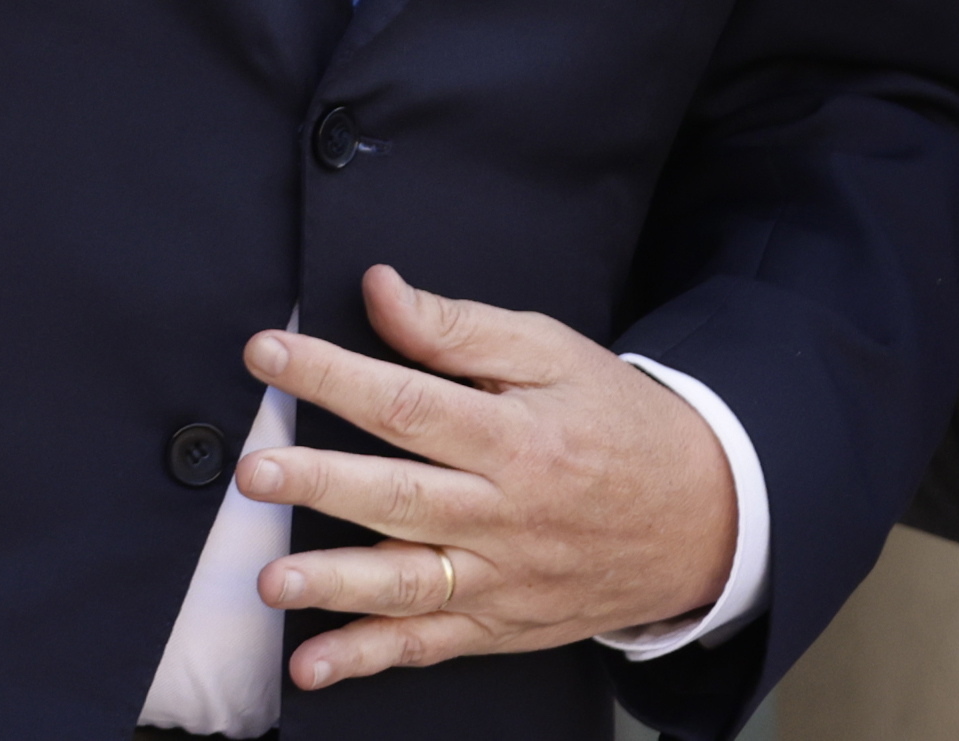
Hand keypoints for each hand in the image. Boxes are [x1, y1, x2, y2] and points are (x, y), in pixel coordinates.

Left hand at [239, 263, 739, 691]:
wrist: (701, 515)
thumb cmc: (617, 423)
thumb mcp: (554, 354)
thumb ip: (460, 328)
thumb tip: (380, 292)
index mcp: (517, 435)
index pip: (410, 402)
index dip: (332, 374)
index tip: (266, 352)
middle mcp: (504, 513)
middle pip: (402, 497)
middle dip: (322, 483)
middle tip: (257, 472)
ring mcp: (501, 578)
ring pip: (409, 583)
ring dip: (337, 585)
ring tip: (272, 580)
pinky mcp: (499, 624)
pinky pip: (428, 646)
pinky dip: (369, 660)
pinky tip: (313, 666)